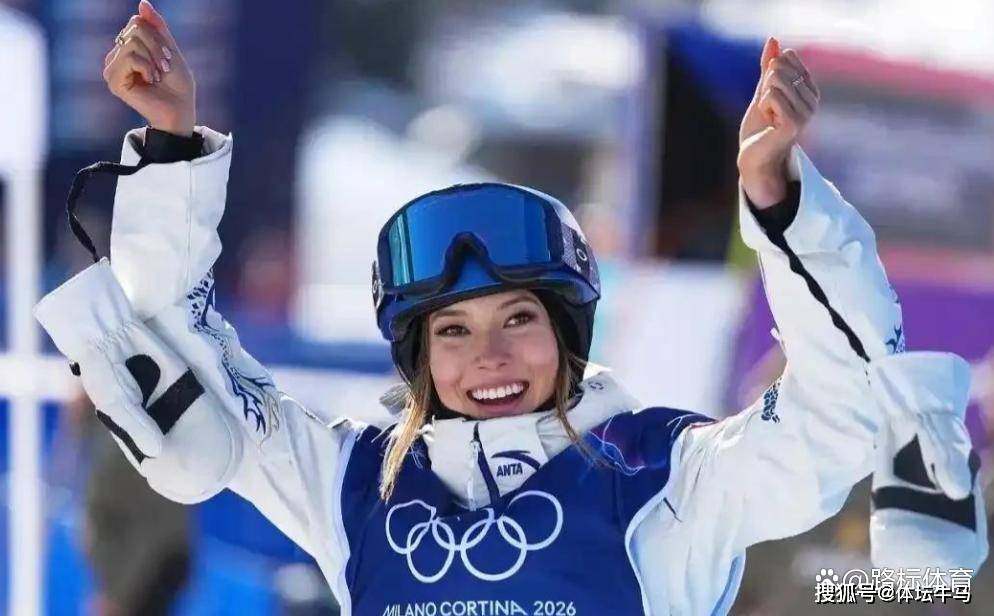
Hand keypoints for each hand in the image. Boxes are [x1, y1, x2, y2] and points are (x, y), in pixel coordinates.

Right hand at [103, 0, 195, 136]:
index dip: (157, 37)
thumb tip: (142, 2)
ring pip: (131, 43)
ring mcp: (112, 69)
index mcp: (127, 48)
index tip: (168, 57)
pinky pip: (129, 58)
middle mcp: (116, 57)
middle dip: (156, 47)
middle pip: (134, 29)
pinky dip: (146, 67)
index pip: (136, 22)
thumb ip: (156, 27)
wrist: (181, 109)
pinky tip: (150, 81)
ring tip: (157, 75)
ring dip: (153, 58)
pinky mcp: (113, 81)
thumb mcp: (170, 49)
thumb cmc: (178, 83)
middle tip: (164, 68)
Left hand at [738, 37, 819, 207]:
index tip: (770, 98)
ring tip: (769, 117)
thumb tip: (773, 40)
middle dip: (764, 87)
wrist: (754, 156)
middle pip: (779, 68)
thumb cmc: (759, 127)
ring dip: (763, 99)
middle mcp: (812, 100)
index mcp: (809, 90)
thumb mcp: (763, 90)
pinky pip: (771, 95)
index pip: (786, 59)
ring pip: (774, 80)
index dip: (768, 75)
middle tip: (768, 110)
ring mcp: (806, 112)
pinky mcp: (795, 122)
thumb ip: (768, 66)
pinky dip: (762, 106)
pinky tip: (769, 123)